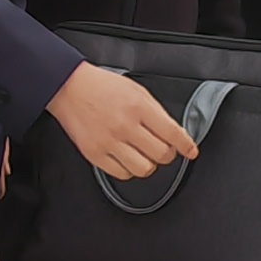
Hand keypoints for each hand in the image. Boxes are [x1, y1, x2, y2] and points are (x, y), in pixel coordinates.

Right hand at [48, 62, 200, 179]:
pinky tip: (127, 159)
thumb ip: (156, 112)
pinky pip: (121, 174)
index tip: (191, 151)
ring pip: (144, 169)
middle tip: (162, 149)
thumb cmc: (102, 87)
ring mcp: (109, 142)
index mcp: (139, 107)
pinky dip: (129, 170)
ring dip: (149, 164)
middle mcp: (125, 126)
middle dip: (166, 154)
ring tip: (143, 155)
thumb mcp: (136, 90)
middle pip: (161, 155)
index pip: (172, 133)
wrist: (69, 87)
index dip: (186, 146)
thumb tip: (173, 133)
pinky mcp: (95, 154)